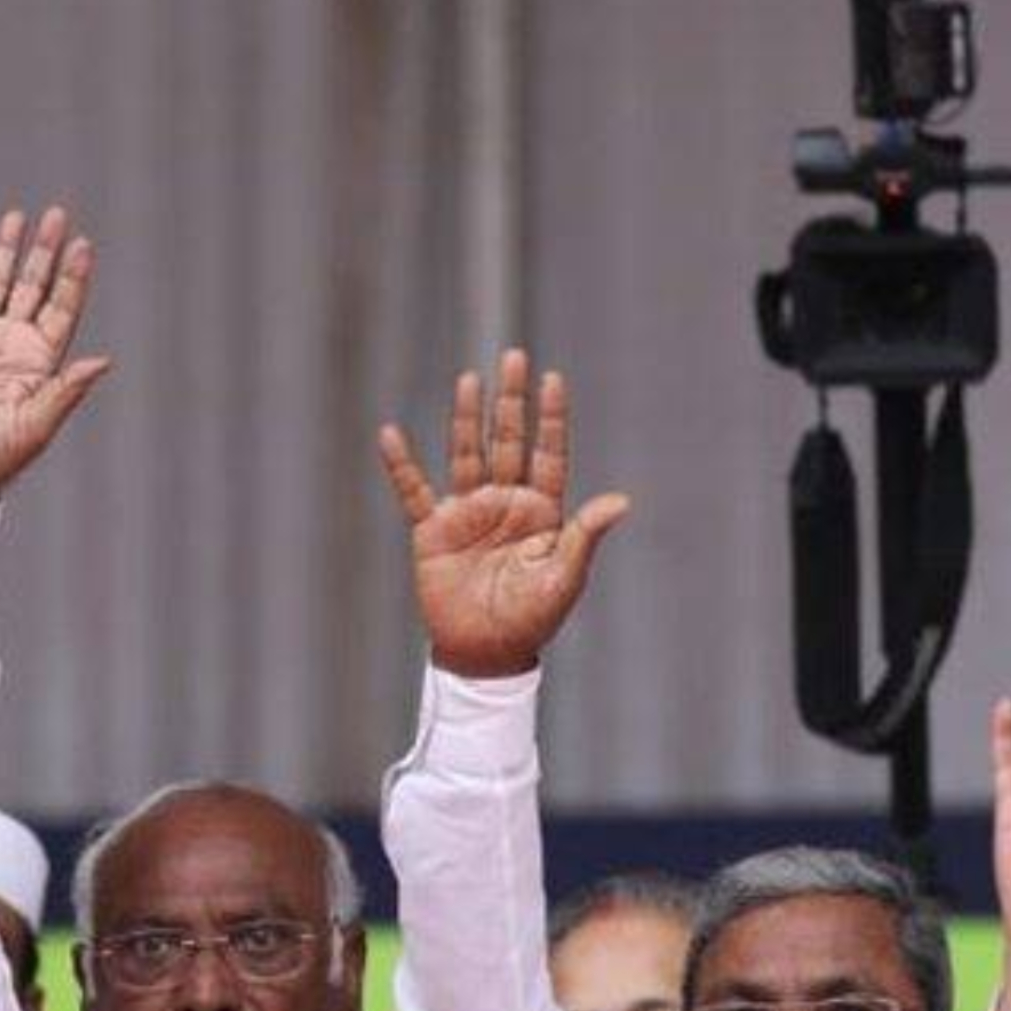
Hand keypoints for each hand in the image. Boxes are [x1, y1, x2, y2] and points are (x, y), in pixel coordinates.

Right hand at [0, 207, 112, 511]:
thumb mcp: (35, 427)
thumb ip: (66, 391)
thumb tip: (104, 361)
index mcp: (38, 364)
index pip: (61, 310)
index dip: (72, 278)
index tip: (83, 245)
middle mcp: (11, 346)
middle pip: (33, 288)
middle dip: (45, 252)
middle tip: (57, 215)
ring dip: (6, 253)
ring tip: (17, 217)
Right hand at [376, 349, 631, 679]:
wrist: (485, 653)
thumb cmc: (531, 619)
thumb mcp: (563, 578)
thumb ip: (584, 536)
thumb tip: (620, 501)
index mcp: (541, 511)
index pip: (548, 454)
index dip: (550, 418)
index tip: (552, 380)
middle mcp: (505, 503)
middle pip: (508, 441)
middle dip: (511, 402)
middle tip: (514, 357)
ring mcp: (468, 513)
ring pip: (467, 455)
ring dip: (468, 419)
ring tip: (469, 379)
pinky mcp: (433, 531)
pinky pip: (414, 491)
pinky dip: (401, 465)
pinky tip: (390, 434)